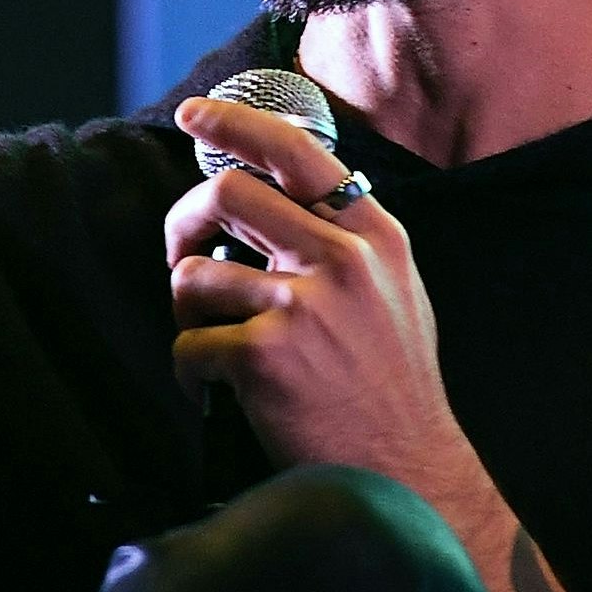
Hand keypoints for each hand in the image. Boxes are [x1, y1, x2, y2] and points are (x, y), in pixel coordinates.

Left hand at [164, 96, 467, 477]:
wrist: (408, 475)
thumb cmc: (392, 388)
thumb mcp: (395, 292)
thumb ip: (345, 241)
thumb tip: (275, 196)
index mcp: (374, 236)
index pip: (296, 152)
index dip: (234, 125)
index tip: (194, 116)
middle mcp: (340, 259)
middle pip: (227, 194)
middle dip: (185, 223)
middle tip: (183, 253)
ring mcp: (301, 306)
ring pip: (195, 274)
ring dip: (191, 313)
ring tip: (219, 345)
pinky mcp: (265, 357)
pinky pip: (188, 345)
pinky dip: (192, 372)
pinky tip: (221, 392)